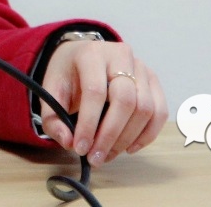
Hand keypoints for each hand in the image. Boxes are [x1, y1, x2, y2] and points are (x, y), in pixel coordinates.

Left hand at [39, 39, 166, 165]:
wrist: (83, 55)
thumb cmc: (68, 74)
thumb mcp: (51, 91)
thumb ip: (53, 118)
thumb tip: (69, 142)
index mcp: (91, 54)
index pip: (95, 91)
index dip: (89, 123)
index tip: (80, 148)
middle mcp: (120, 55)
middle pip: (125, 100)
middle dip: (110, 135)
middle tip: (96, 157)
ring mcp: (141, 67)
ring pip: (145, 108)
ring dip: (128, 138)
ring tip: (108, 154)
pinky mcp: (153, 81)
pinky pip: (159, 111)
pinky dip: (147, 135)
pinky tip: (129, 148)